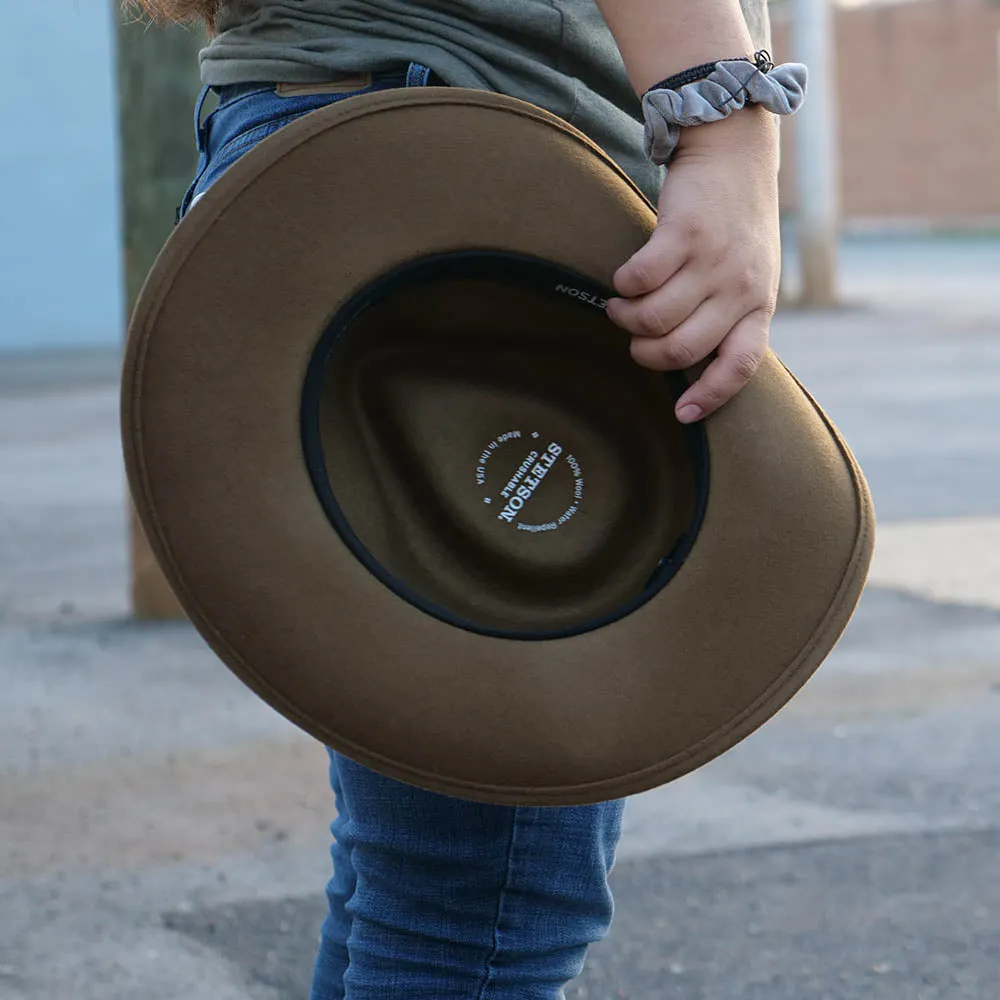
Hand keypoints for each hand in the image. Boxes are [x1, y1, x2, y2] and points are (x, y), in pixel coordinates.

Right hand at [606, 106, 780, 422]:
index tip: (682, 414)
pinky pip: (640, 280)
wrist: (735, 152)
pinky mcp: (684, 233)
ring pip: (654, 318)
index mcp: (759, 304)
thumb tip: (688, 359)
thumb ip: (729, 313)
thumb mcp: (751, 272)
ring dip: (626, 318)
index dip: (711, 396)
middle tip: (634, 337)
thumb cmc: (735, 221)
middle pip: (681, 349)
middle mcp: (740, 286)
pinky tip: (623, 280)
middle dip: (645, 353)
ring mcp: (713, 260)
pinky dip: (623, 286)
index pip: (741, 365)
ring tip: (621, 306)